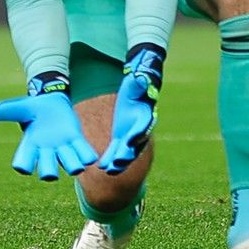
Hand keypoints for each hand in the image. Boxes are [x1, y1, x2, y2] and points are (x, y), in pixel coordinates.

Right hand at [0, 75, 98, 180]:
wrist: (51, 102)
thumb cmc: (34, 108)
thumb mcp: (21, 107)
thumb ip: (8, 110)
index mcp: (30, 145)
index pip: (24, 160)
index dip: (23, 165)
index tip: (22, 168)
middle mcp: (47, 152)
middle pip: (47, 170)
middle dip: (49, 172)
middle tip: (49, 175)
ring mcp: (63, 148)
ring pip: (69, 164)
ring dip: (73, 166)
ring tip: (76, 168)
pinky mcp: (76, 140)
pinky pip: (84, 152)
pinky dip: (87, 155)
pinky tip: (91, 158)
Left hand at [99, 44, 164, 174]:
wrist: (135, 91)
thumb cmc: (136, 85)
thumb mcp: (136, 83)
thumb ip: (138, 83)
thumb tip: (141, 78)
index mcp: (146, 116)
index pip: (143, 127)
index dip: (137, 135)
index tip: (130, 142)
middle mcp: (140, 129)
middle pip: (135, 144)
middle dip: (127, 154)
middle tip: (118, 162)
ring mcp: (131, 136)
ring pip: (126, 152)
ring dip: (119, 162)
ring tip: (109, 170)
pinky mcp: (122, 138)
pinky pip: (116, 151)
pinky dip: (110, 159)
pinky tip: (102, 167)